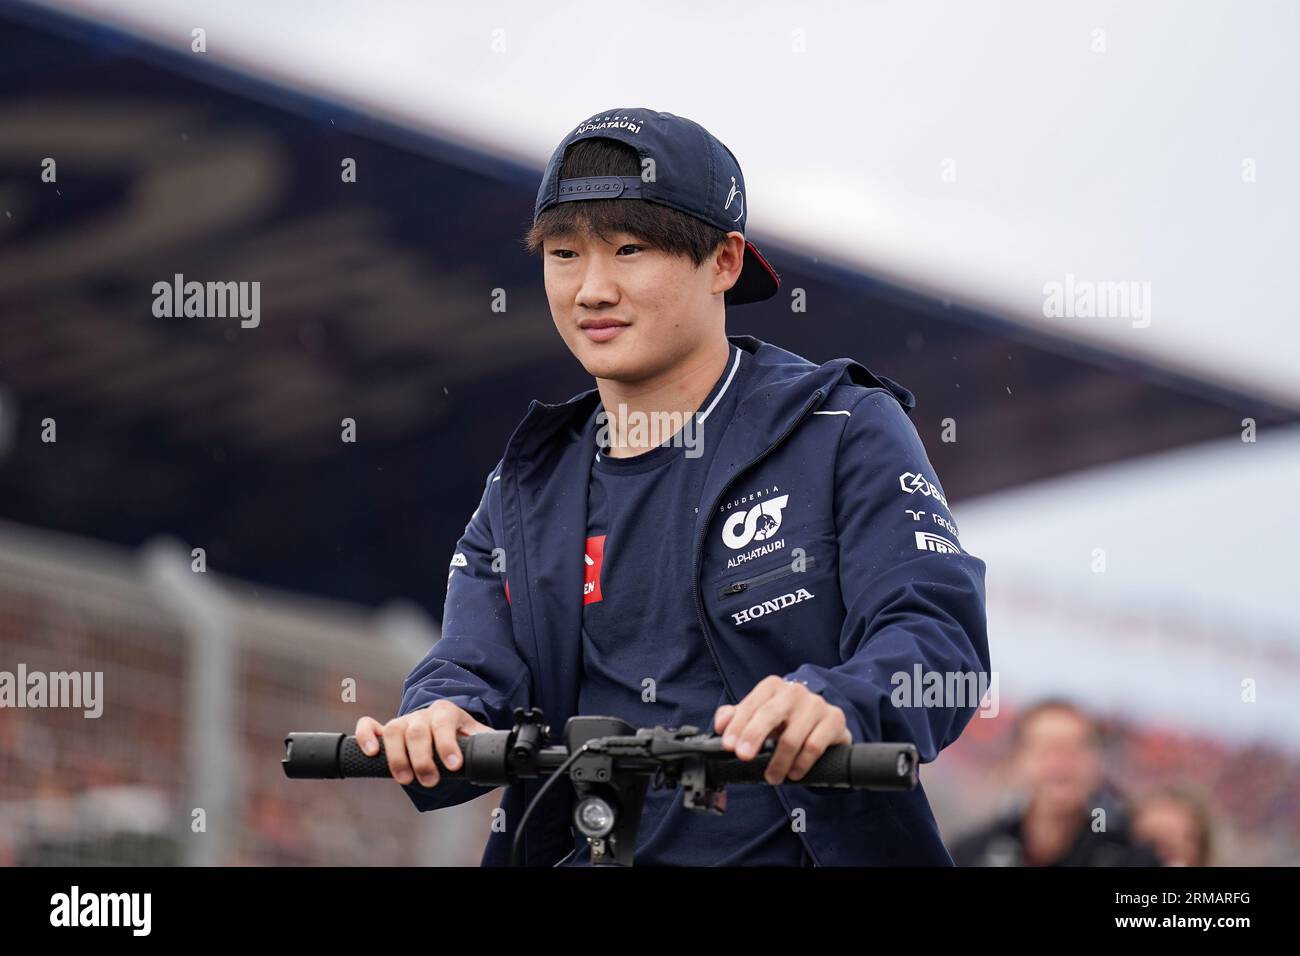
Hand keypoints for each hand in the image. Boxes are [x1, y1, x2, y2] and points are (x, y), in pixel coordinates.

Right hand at [354, 701, 492, 788]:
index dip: (447, 744)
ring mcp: (403, 720)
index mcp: (446, 712)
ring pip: (394, 730)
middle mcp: (422, 714)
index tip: (453, 766)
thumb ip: (486, 743)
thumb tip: (505, 755)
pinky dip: (366, 736)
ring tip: (405, 779)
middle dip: (422, 758)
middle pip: (417, 730)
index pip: (444, 723)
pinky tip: (372, 752)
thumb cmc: (460, 733)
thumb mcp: (476, 735)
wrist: (442, 721)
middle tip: (430, 781)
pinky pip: (369, 725)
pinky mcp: (385, 730)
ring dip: (397, 756)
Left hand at [714, 676, 851, 784]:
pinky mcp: (834, 719)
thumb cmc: (784, 721)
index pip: (751, 705)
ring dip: (778, 762)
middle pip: (770, 714)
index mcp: (772, 686)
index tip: (729, 746)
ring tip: (772, 778)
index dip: (737, 726)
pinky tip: (793, 773)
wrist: (823, 726)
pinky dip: (800, 764)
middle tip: (744, 757)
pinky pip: (814, 746)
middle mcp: (795, 691)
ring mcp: (816, 704)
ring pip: (792, 737)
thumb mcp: (758, 717)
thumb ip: (736, 718)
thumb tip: (720, 724)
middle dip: (753, 736)